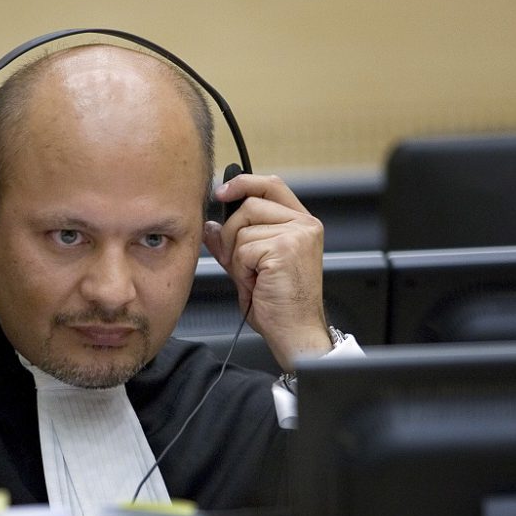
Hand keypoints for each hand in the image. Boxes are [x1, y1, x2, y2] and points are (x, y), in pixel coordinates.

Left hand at [203, 173, 330, 371]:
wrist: (294, 332)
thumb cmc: (279, 304)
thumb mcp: (250, 266)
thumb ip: (232, 243)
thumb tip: (211, 226)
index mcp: (301, 224)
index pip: (270, 186)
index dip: (243, 183)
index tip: (221, 192)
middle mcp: (304, 225)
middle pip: (249, 205)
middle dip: (232, 234)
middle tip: (240, 262)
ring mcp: (296, 235)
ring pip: (242, 229)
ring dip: (237, 257)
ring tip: (254, 276)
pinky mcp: (284, 249)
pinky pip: (243, 249)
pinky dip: (241, 269)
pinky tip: (256, 283)